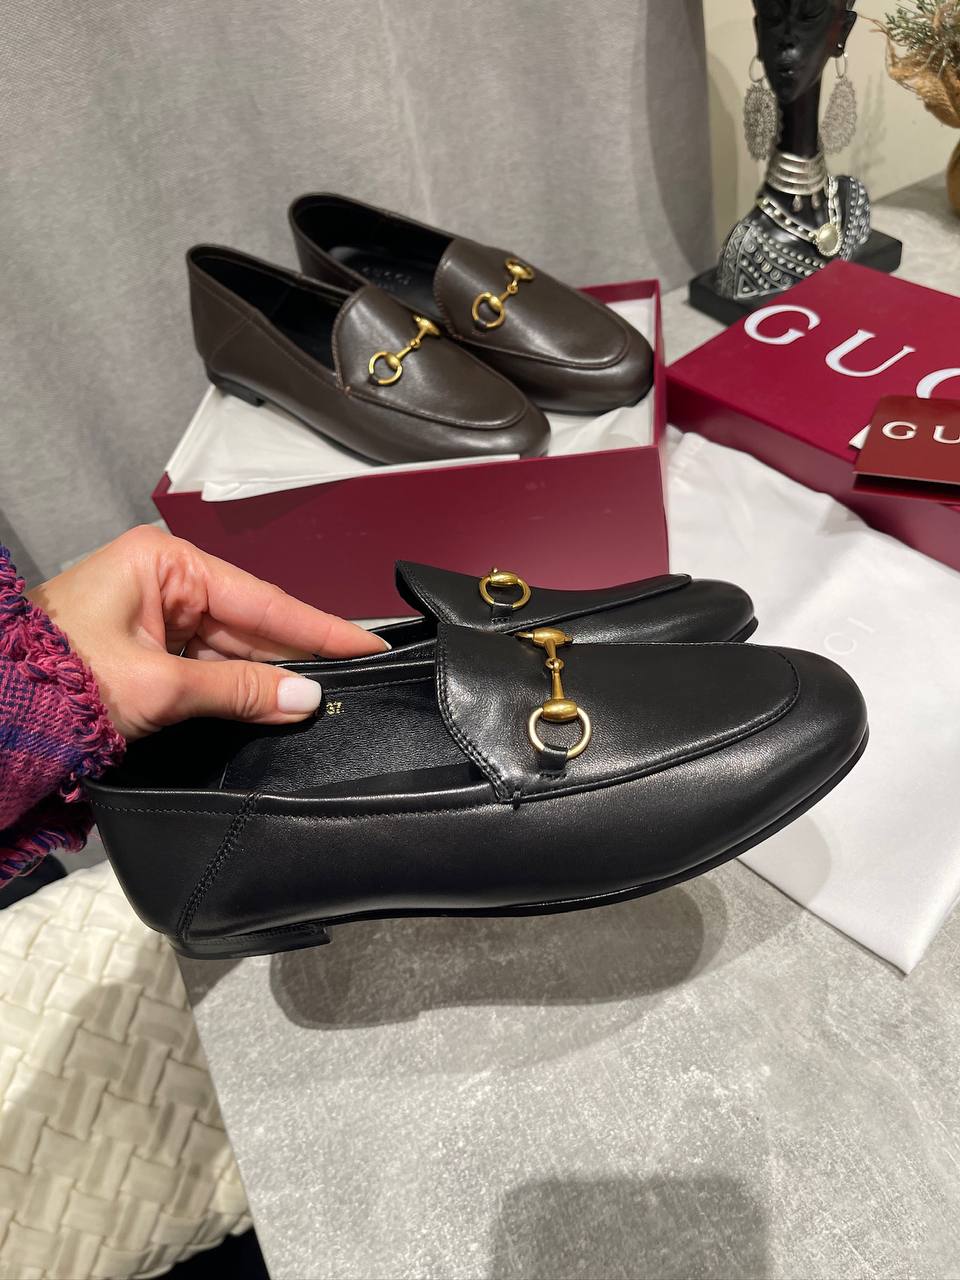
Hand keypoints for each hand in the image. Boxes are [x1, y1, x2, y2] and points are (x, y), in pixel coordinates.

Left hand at [29, 526, 387, 739]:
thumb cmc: (55, 679)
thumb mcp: (159, 685)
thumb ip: (238, 692)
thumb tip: (304, 698)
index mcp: (164, 563)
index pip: (261, 600)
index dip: (319, 628)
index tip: (367, 645)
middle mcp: (164, 583)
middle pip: (251, 626)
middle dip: (295, 660)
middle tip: (353, 684)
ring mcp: (156, 619)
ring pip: (232, 653)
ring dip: (267, 682)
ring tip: (316, 704)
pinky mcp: (148, 653)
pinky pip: (208, 670)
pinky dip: (237, 693)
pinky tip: (272, 709)